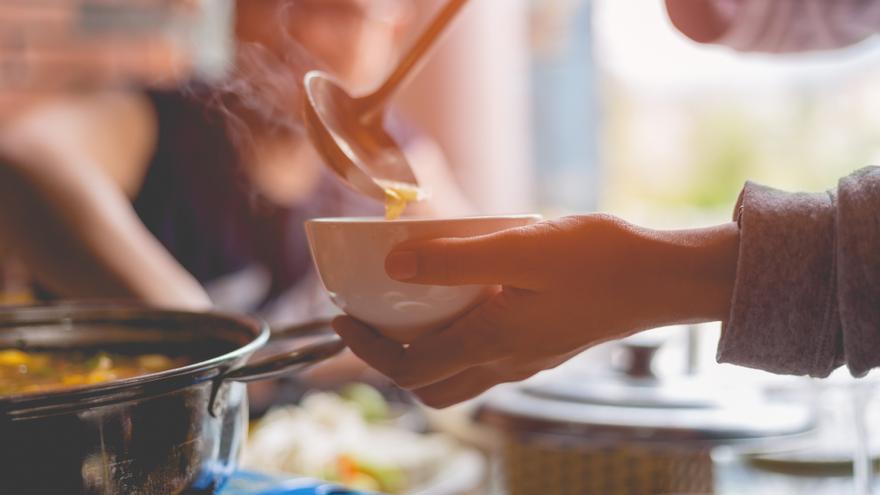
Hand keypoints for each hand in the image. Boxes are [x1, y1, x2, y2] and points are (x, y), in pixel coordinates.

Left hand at [334, 215, 738, 407]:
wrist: (662, 278)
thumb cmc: (599, 259)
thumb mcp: (520, 248)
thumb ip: (454, 260)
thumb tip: (394, 268)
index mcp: (493, 341)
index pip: (408, 366)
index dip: (364, 347)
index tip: (341, 315)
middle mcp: (505, 361)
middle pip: (428, 385)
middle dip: (388, 359)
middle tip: (371, 318)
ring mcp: (526, 358)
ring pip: (457, 376)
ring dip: (422, 352)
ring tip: (410, 308)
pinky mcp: (543, 345)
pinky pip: (484, 357)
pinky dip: (457, 339)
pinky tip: (463, 296)